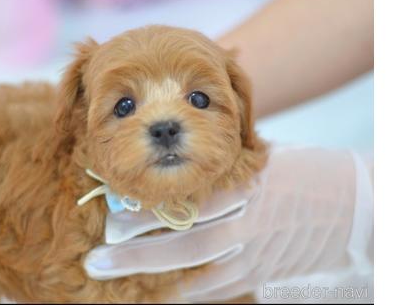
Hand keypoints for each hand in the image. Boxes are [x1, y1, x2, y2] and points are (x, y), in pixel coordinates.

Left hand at [84, 146, 373, 301]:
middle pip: (187, 242)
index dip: (149, 211)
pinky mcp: (262, 272)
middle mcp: (250, 220)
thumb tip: (164, 171)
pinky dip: (186, 293)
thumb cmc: (297, 172)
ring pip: (199, 271)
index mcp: (248, 183)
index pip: (189, 199)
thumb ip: (217, 167)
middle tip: (98, 257)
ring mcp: (257, 251)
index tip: (113, 213)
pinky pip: (218, 288)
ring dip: (154, 278)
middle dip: (138, 253)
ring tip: (114, 277)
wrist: (349, 206)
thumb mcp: (259, 157)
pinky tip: (157, 294)